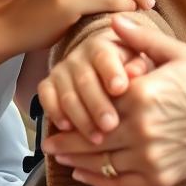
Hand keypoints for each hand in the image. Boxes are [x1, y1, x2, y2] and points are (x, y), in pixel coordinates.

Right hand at [37, 26, 154, 142]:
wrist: (104, 69)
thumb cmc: (128, 70)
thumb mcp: (139, 63)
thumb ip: (139, 64)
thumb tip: (137, 72)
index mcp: (102, 46)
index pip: (104, 57)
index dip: (111, 72)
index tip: (120, 88)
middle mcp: (78, 57)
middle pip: (85, 80)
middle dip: (97, 105)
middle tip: (111, 125)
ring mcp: (61, 71)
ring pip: (67, 95)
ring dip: (81, 118)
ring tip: (97, 139)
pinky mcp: (47, 85)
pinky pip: (46, 99)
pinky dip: (55, 113)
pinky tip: (68, 129)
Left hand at [42, 14, 185, 185]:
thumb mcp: (174, 51)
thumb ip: (140, 38)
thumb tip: (113, 20)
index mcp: (142, 94)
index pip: (96, 103)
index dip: (74, 108)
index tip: (58, 109)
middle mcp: (142, 128)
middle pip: (91, 137)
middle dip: (65, 140)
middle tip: (47, 139)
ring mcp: (150, 156)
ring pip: (101, 162)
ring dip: (75, 160)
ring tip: (59, 156)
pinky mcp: (159, 177)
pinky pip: (119, 183)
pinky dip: (98, 180)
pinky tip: (83, 173)